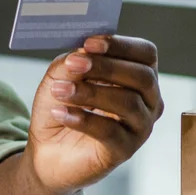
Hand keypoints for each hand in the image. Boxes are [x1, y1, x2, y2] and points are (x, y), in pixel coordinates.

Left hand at [23, 35, 162, 192]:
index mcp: (139, 76)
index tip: (90, 43)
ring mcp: (140, 128)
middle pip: (142, 77)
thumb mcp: (61, 76)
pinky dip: (83, 120)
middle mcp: (148, 101)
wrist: (46, 150)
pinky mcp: (125, 151)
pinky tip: (61, 113)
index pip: (146, 54)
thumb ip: (74, 61)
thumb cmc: (62, 107)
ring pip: (128, 103)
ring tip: (60, 90)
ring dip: (91, 93)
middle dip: (106, 67)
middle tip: (73, 63)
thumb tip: (85, 51)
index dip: (121, 45)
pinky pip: (110, 132)